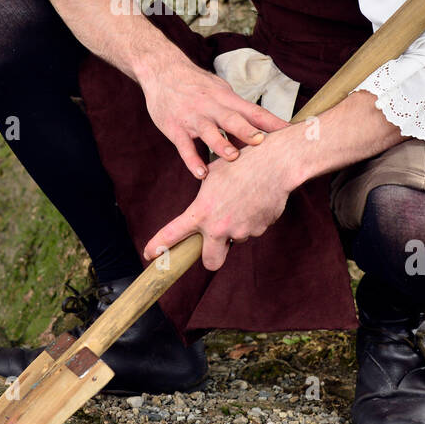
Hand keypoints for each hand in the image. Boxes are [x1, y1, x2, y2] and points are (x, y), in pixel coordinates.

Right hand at [139, 54, 289, 178]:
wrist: (162, 70)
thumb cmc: (197, 85)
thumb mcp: (219, 92)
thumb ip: (237, 113)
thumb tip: (258, 135)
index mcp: (226, 98)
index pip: (253, 111)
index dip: (271, 122)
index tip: (290, 132)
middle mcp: (211, 107)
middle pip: (232, 119)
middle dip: (247, 131)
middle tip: (262, 142)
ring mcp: (193, 117)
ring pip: (209, 132)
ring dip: (220, 144)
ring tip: (232, 157)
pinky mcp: (174, 128)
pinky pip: (184, 146)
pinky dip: (191, 160)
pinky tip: (201, 174)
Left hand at [142, 128, 299, 270]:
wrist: (275, 162)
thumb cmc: (241, 162)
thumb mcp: (213, 174)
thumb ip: (205, 196)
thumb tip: (205, 206)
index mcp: (202, 211)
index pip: (173, 234)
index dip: (158, 246)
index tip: (149, 254)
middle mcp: (220, 227)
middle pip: (211, 261)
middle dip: (210, 258)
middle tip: (211, 246)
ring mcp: (242, 231)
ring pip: (235, 239)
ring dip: (236, 228)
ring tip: (243, 201)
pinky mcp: (260, 229)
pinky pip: (252, 229)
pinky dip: (252, 219)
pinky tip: (256, 200)